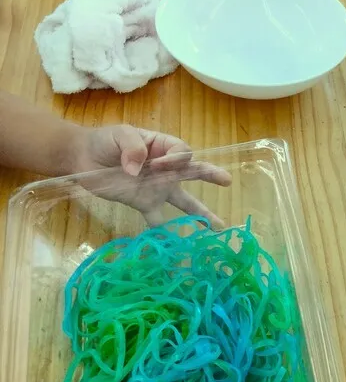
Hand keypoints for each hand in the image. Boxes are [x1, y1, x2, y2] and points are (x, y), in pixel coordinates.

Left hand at [70, 124, 231, 226]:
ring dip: (200, 215)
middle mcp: (166, 168)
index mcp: (162, 146)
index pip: (182, 153)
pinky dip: (167, 232)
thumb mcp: (119, 134)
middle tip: (227, 181)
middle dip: (211, 175)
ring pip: (184, 201)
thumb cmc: (104, 141)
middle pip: (193, 172)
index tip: (159, 165)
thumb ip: (132, 147)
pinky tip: (178, 247)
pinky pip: (158, 218)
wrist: (81, 157)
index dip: (176, 160)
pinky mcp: (144, 203)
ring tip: (217, 228)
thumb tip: (138, 169)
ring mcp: (157, 187)